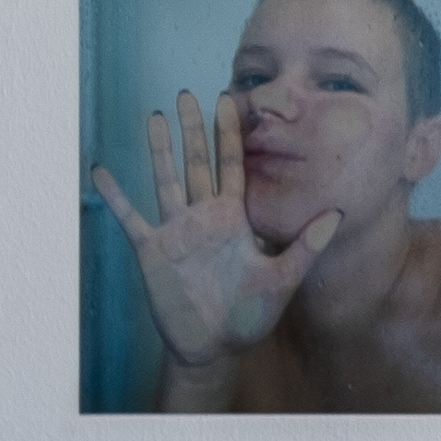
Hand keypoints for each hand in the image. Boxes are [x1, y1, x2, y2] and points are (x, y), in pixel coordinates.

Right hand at [89, 94, 341, 367]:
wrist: (214, 347)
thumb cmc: (248, 315)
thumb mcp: (283, 278)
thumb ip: (307, 246)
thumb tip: (338, 212)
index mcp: (234, 218)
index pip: (233, 165)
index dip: (231, 133)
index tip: (230, 99)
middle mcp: (204, 217)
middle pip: (197, 163)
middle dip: (193, 129)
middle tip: (188, 93)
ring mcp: (176, 231)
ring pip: (166, 180)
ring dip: (160, 149)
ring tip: (155, 115)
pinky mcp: (152, 250)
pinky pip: (130, 217)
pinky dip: (116, 195)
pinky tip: (102, 170)